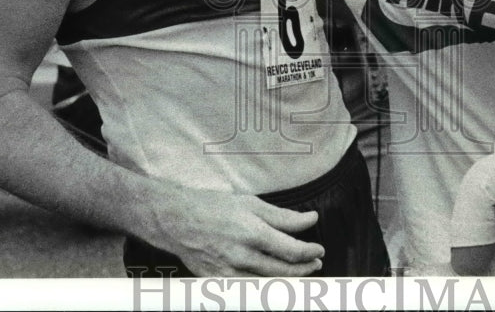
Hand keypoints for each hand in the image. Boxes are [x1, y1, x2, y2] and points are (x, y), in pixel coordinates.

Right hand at [147, 186, 324, 276]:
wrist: (176, 220)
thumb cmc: (212, 207)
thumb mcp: (250, 203)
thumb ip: (283, 216)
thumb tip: (310, 219)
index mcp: (252, 232)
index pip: (292, 250)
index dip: (310, 252)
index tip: (319, 250)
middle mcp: (241, 255)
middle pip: (283, 272)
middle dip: (304, 269)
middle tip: (314, 263)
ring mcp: (228, 273)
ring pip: (268, 285)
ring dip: (288, 280)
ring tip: (298, 272)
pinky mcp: (217, 283)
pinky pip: (247, 291)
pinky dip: (263, 288)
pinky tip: (272, 281)